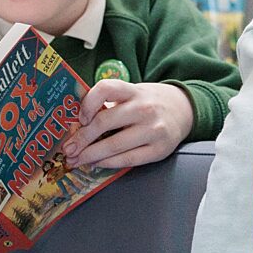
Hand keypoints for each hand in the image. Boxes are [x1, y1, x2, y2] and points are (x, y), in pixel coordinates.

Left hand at [67, 80, 193, 168]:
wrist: (184, 110)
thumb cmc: (150, 102)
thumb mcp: (132, 93)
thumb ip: (109, 101)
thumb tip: (75, 116)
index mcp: (134, 91)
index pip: (106, 88)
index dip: (88, 103)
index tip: (79, 118)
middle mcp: (144, 108)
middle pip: (104, 122)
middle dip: (81, 138)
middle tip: (68, 149)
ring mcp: (153, 130)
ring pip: (113, 145)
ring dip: (90, 155)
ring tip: (78, 159)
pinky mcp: (159, 150)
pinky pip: (127, 160)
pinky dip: (108, 163)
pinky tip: (97, 163)